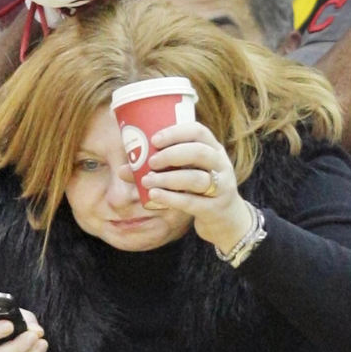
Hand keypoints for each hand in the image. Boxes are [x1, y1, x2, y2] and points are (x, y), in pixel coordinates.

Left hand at [129, 122, 253, 254]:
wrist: (226, 220)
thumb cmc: (200, 190)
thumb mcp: (188, 173)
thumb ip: (162, 169)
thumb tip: (124, 169)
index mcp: (214, 149)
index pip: (198, 132)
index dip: (176, 133)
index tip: (154, 139)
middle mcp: (221, 165)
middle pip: (199, 152)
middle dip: (172, 155)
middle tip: (151, 161)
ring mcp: (222, 187)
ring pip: (196, 178)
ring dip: (168, 179)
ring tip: (146, 181)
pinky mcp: (216, 208)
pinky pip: (192, 201)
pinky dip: (171, 198)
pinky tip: (153, 196)